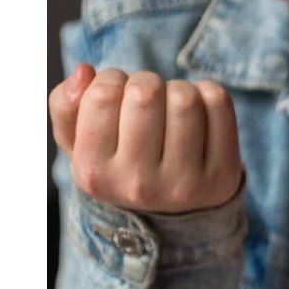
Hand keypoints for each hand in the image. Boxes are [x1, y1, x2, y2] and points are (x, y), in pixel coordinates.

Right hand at [49, 63, 242, 212]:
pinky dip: (208, 93)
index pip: (102, 95)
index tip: (117, 94)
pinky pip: (218, 102)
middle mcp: (138, 184)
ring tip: (171, 108)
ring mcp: (184, 183)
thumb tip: (84, 71)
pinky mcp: (222, 174)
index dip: (111, 80)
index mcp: (94, 174)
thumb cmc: (120, 164)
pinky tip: (198, 115)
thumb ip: (66, 107)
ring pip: (184, 96)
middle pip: (145, 92)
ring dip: (177, 88)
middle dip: (145, 82)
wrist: (170, 216)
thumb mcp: (80, 145)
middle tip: (147, 100)